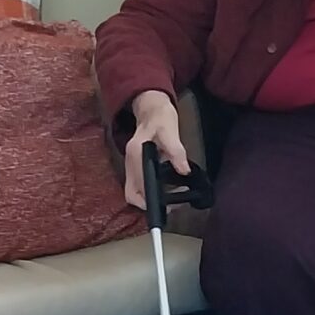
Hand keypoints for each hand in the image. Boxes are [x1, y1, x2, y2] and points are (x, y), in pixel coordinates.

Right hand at [123, 90, 190, 207]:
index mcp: (136, 154)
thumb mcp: (171, 132)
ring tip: (173, 199)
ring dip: (150, 198)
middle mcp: (130, 162)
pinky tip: (168, 189)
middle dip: (147, 204)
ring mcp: (132, 164)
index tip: (164, 206)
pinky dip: (152, 190)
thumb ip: (176, 151)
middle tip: (169, 207)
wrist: (152, 107)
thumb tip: (184, 170)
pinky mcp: (137, 165)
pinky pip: (141, 183)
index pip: (136, 186)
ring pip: (135, 190)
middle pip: (131, 193)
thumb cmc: (161, 117)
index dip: (148, 200)